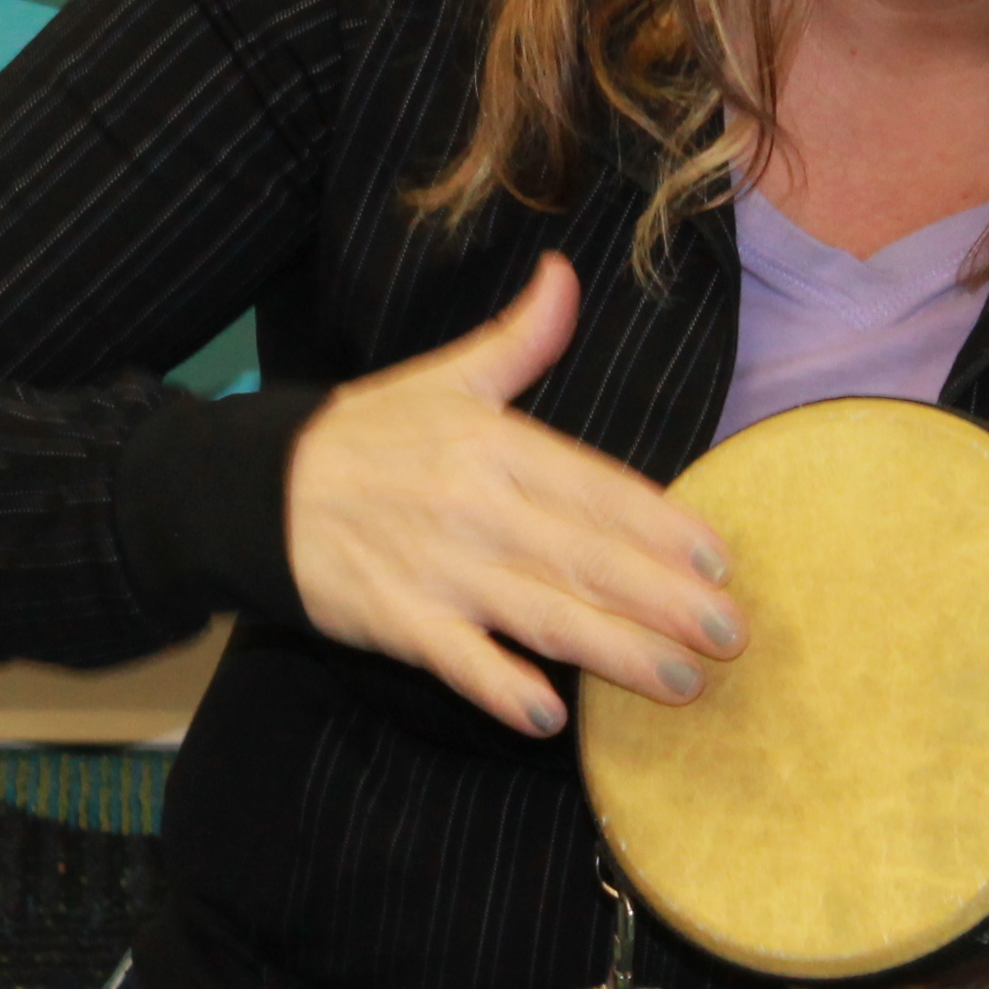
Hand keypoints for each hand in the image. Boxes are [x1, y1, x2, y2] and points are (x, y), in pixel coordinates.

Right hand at [285, 254, 742, 736]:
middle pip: (586, 557)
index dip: (662, 526)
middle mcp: (474, 504)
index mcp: (493, 442)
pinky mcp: (396, 620)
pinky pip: (457, 660)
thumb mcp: (444, 378)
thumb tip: (566, 274)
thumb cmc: (364, 436)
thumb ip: (520, 338)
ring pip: (542, 612)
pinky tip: (547, 714)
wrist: (257, 488)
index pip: (597, 488)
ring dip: (614, 650)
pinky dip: (499, 686)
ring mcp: (436, 567)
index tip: (720, 560)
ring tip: (679, 681)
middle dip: (665, 599)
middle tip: (730, 635)